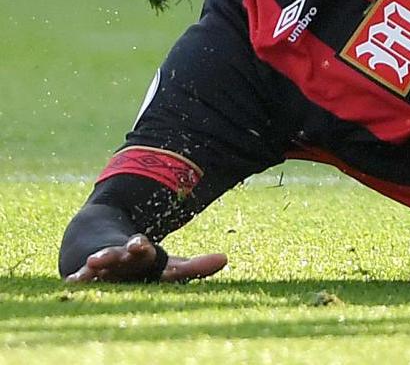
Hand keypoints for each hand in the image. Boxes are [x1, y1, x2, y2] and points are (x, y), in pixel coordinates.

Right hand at [66, 234, 226, 283]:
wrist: (97, 240)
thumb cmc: (138, 262)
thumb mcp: (165, 265)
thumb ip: (192, 267)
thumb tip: (225, 259)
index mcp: (148, 257)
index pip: (157, 256)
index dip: (153, 251)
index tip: (145, 244)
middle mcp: (127, 258)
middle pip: (132, 253)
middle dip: (134, 249)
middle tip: (138, 245)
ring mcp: (107, 263)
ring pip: (107, 259)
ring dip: (104, 259)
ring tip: (94, 260)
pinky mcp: (86, 271)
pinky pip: (82, 275)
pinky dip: (79, 277)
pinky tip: (72, 280)